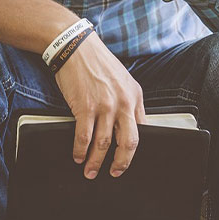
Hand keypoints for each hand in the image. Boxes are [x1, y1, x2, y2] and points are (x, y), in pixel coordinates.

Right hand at [54, 32, 146, 178]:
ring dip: (96, 161)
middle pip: (128, 142)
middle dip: (121, 162)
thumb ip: (127, 101)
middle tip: (115, 173)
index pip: (142, 129)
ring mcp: (105, 106)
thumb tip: (127, 124)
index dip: (135, 148)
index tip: (128, 158)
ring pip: (104, 144)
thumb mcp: (122, 80)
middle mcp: (123, 103)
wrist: (76, 47)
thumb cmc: (97, 63)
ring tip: (90, 171)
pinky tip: (77, 156)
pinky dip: (80, 150)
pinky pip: (84, 137)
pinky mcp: (85, 107)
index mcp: (135, 96)